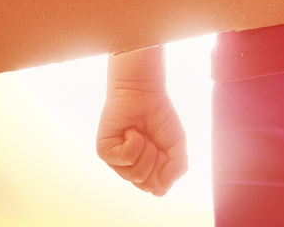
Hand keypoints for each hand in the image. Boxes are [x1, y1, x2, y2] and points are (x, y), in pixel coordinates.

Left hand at [96, 50, 187, 195]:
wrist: (145, 93)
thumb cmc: (160, 118)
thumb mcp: (177, 146)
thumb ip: (176, 169)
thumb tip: (161, 190)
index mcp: (147, 170)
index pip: (156, 188)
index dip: (165, 170)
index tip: (165, 150)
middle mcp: (130, 169)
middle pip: (146, 184)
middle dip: (157, 161)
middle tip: (154, 141)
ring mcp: (117, 162)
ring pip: (135, 174)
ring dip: (146, 151)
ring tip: (142, 135)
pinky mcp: (106, 151)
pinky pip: (124, 159)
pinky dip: (134, 143)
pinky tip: (131, 131)